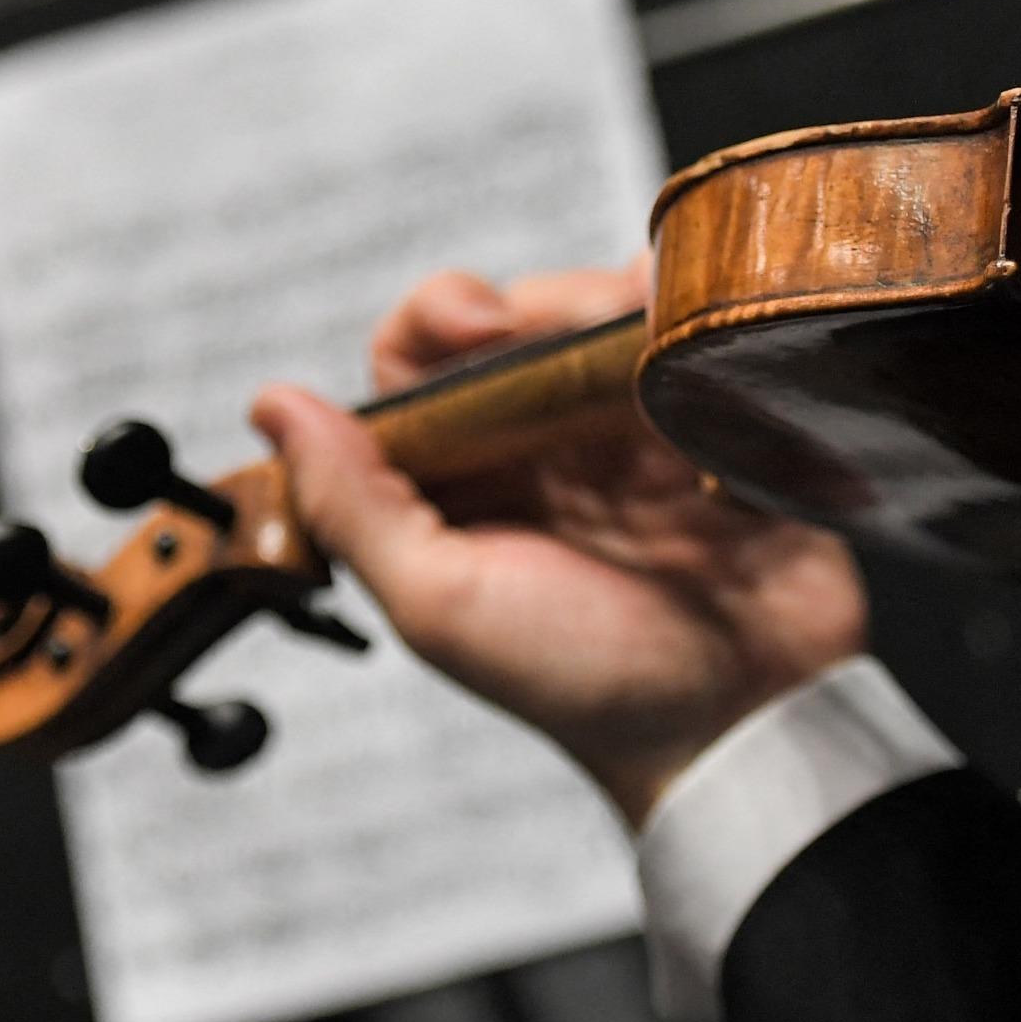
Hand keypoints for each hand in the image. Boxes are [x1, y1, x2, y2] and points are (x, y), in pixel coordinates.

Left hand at [251, 266, 864, 821]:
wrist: (746, 718)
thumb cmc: (586, 680)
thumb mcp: (440, 604)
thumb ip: (350, 505)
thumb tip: (273, 405)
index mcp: (461, 476)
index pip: (417, 351)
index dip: (438, 315)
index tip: (483, 327)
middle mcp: (538, 440)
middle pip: (519, 311)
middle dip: (546, 305)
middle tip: (584, 342)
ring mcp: (628, 423)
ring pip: (606, 304)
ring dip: (620, 304)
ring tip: (653, 356)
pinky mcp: (714, 415)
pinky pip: (698, 325)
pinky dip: (694, 317)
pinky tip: (702, 360)